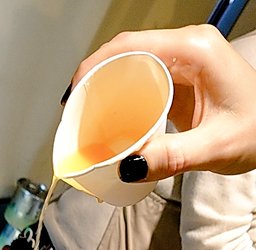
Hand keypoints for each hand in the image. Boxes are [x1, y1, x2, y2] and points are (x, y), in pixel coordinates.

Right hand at [72, 25, 255, 179]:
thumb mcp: (215, 147)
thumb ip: (171, 157)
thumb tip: (128, 165)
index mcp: (196, 50)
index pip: (131, 46)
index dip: (94, 68)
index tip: (73, 97)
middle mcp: (187, 48)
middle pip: (125, 55)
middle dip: (95, 84)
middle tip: (75, 119)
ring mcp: (183, 63)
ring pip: (131, 69)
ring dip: (107, 94)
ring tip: (87, 124)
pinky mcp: (181, 82)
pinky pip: (142, 84)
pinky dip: (122, 104)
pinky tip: (111, 127)